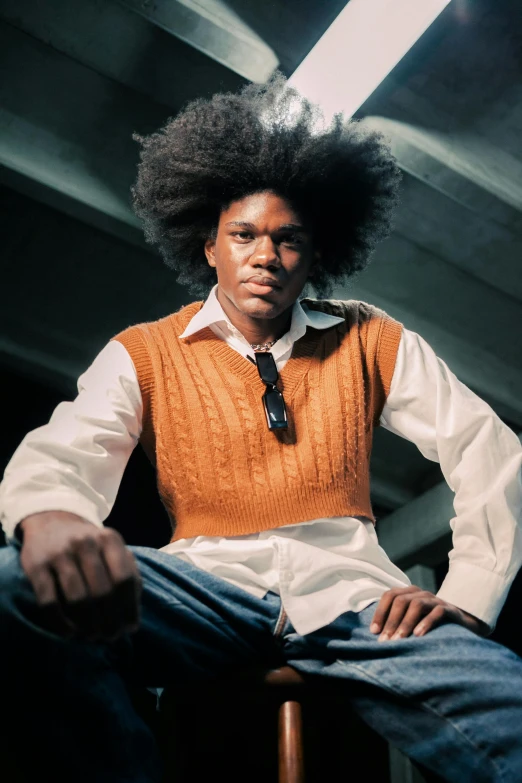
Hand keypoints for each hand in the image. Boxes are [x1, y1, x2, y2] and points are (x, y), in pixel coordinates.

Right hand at [18, 511, 141, 642]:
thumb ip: (128, 575)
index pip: (125, 579)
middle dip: (109, 621)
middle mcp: (85, 543)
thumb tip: (132, 620)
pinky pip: (49, 602)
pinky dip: (60, 623)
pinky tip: (69, 633)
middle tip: (109, 637)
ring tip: (92, 636)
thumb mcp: (112, 549)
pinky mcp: (36, 565)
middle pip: (103, 592)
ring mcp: (59, 553)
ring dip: (87, 625)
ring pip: (77, 599)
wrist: (51, 522)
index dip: (129, 608)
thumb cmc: (90, 545)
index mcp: (109, 539)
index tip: (128, 628)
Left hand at [370, 585, 488, 640]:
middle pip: (400, 601)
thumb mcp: (413, 620)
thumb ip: (398, 621)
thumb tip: (376, 635)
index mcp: (409, 593)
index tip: (374, 632)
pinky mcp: (450, 609)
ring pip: (416, 605)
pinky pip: (437, 612)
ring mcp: (436, 600)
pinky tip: (418, 636)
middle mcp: (421, 593)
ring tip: (398, 641)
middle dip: (390, 621)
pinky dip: (426, 623)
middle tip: (385, 642)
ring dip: (405, 624)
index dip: (380, 612)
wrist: (465, 624)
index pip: (390, 595)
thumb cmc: (432, 624)